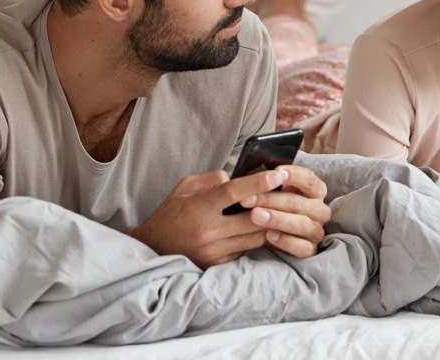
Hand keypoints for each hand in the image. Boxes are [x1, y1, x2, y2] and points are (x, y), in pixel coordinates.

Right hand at [126, 169, 284, 267]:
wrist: (153, 249)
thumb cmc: (171, 213)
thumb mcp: (185, 188)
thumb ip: (211, 180)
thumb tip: (236, 178)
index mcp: (199, 208)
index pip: (234, 192)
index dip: (258, 183)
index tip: (277, 175)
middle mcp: (208, 232)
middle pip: (253, 219)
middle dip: (272, 206)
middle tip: (285, 194)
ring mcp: (214, 251)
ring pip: (255, 237)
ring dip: (268, 224)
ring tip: (277, 211)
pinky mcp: (218, 265)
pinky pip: (246, 250)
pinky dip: (253, 238)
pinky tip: (258, 228)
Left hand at [237, 164, 330, 258]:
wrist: (271, 232)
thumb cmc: (272, 204)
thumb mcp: (272, 189)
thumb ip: (270, 179)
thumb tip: (260, 167)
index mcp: (315, 190)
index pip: (309, 178)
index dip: (294, 175)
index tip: (275, 172)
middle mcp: (319, 209)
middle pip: (299, 202)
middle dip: (272, 199)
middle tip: (248, 198)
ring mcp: (316, 230)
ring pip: (301, 224)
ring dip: (277, 219)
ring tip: (255, 216)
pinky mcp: (310, 249)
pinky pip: (302, 247)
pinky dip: (286, 241)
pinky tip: (269, 236)